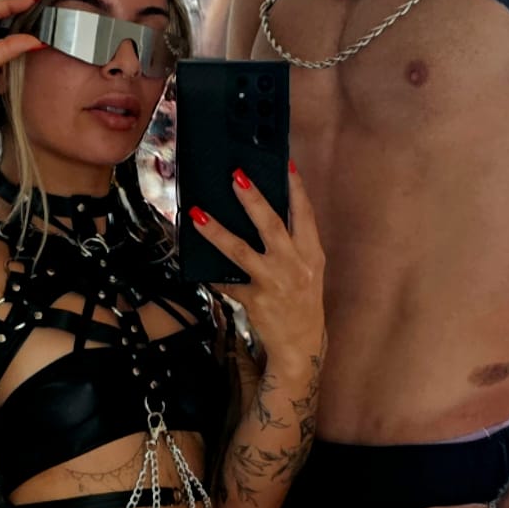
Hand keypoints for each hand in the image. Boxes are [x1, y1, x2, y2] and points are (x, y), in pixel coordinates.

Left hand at [192, 163, 325, 375]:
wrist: (300, 343)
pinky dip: (212, 273)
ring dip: (218, 232)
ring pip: (241, 251)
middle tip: (236, 176)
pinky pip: (227, 282)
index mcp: (312, 254)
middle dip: (253, 199)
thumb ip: (293, 242)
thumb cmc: (302, 299)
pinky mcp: (255, 300)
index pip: (305, 214)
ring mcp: (274, 283)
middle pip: (273, 225)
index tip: (286, 164)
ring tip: (198, 215)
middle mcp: (295, 266)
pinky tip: (196, 264)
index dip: (296, 188)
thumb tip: (263, 210)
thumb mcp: (307, 268)